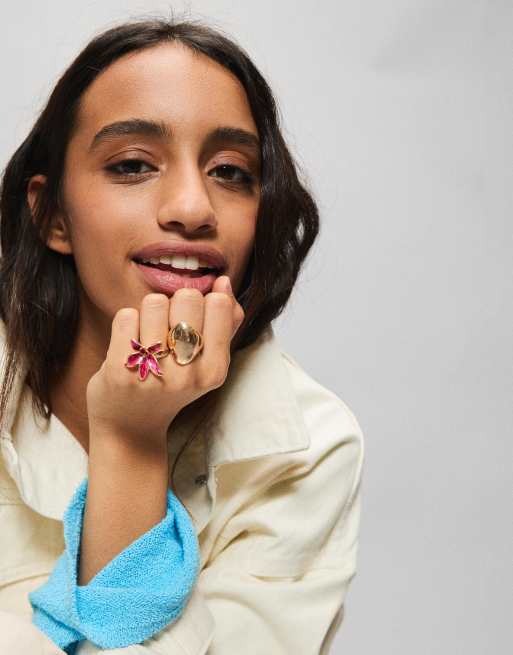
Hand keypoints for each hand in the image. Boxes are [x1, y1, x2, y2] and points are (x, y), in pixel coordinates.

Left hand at [86, 275, 243, 448]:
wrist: (130, 428)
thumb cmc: (172, 385)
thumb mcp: (207, 362)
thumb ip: (224, 322)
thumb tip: (223, 281)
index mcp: (215, 371)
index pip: (218, 303)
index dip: (202, 303)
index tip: (191, 323)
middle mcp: (187, 375)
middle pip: (188, 297)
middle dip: (175, 304)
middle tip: (167, 331)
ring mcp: (153, 374)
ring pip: (154, 302)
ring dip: (148, 313)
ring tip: (148, 339)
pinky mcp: (120, 371)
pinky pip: (126, 316)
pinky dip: (126, 324)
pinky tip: (129, 346)